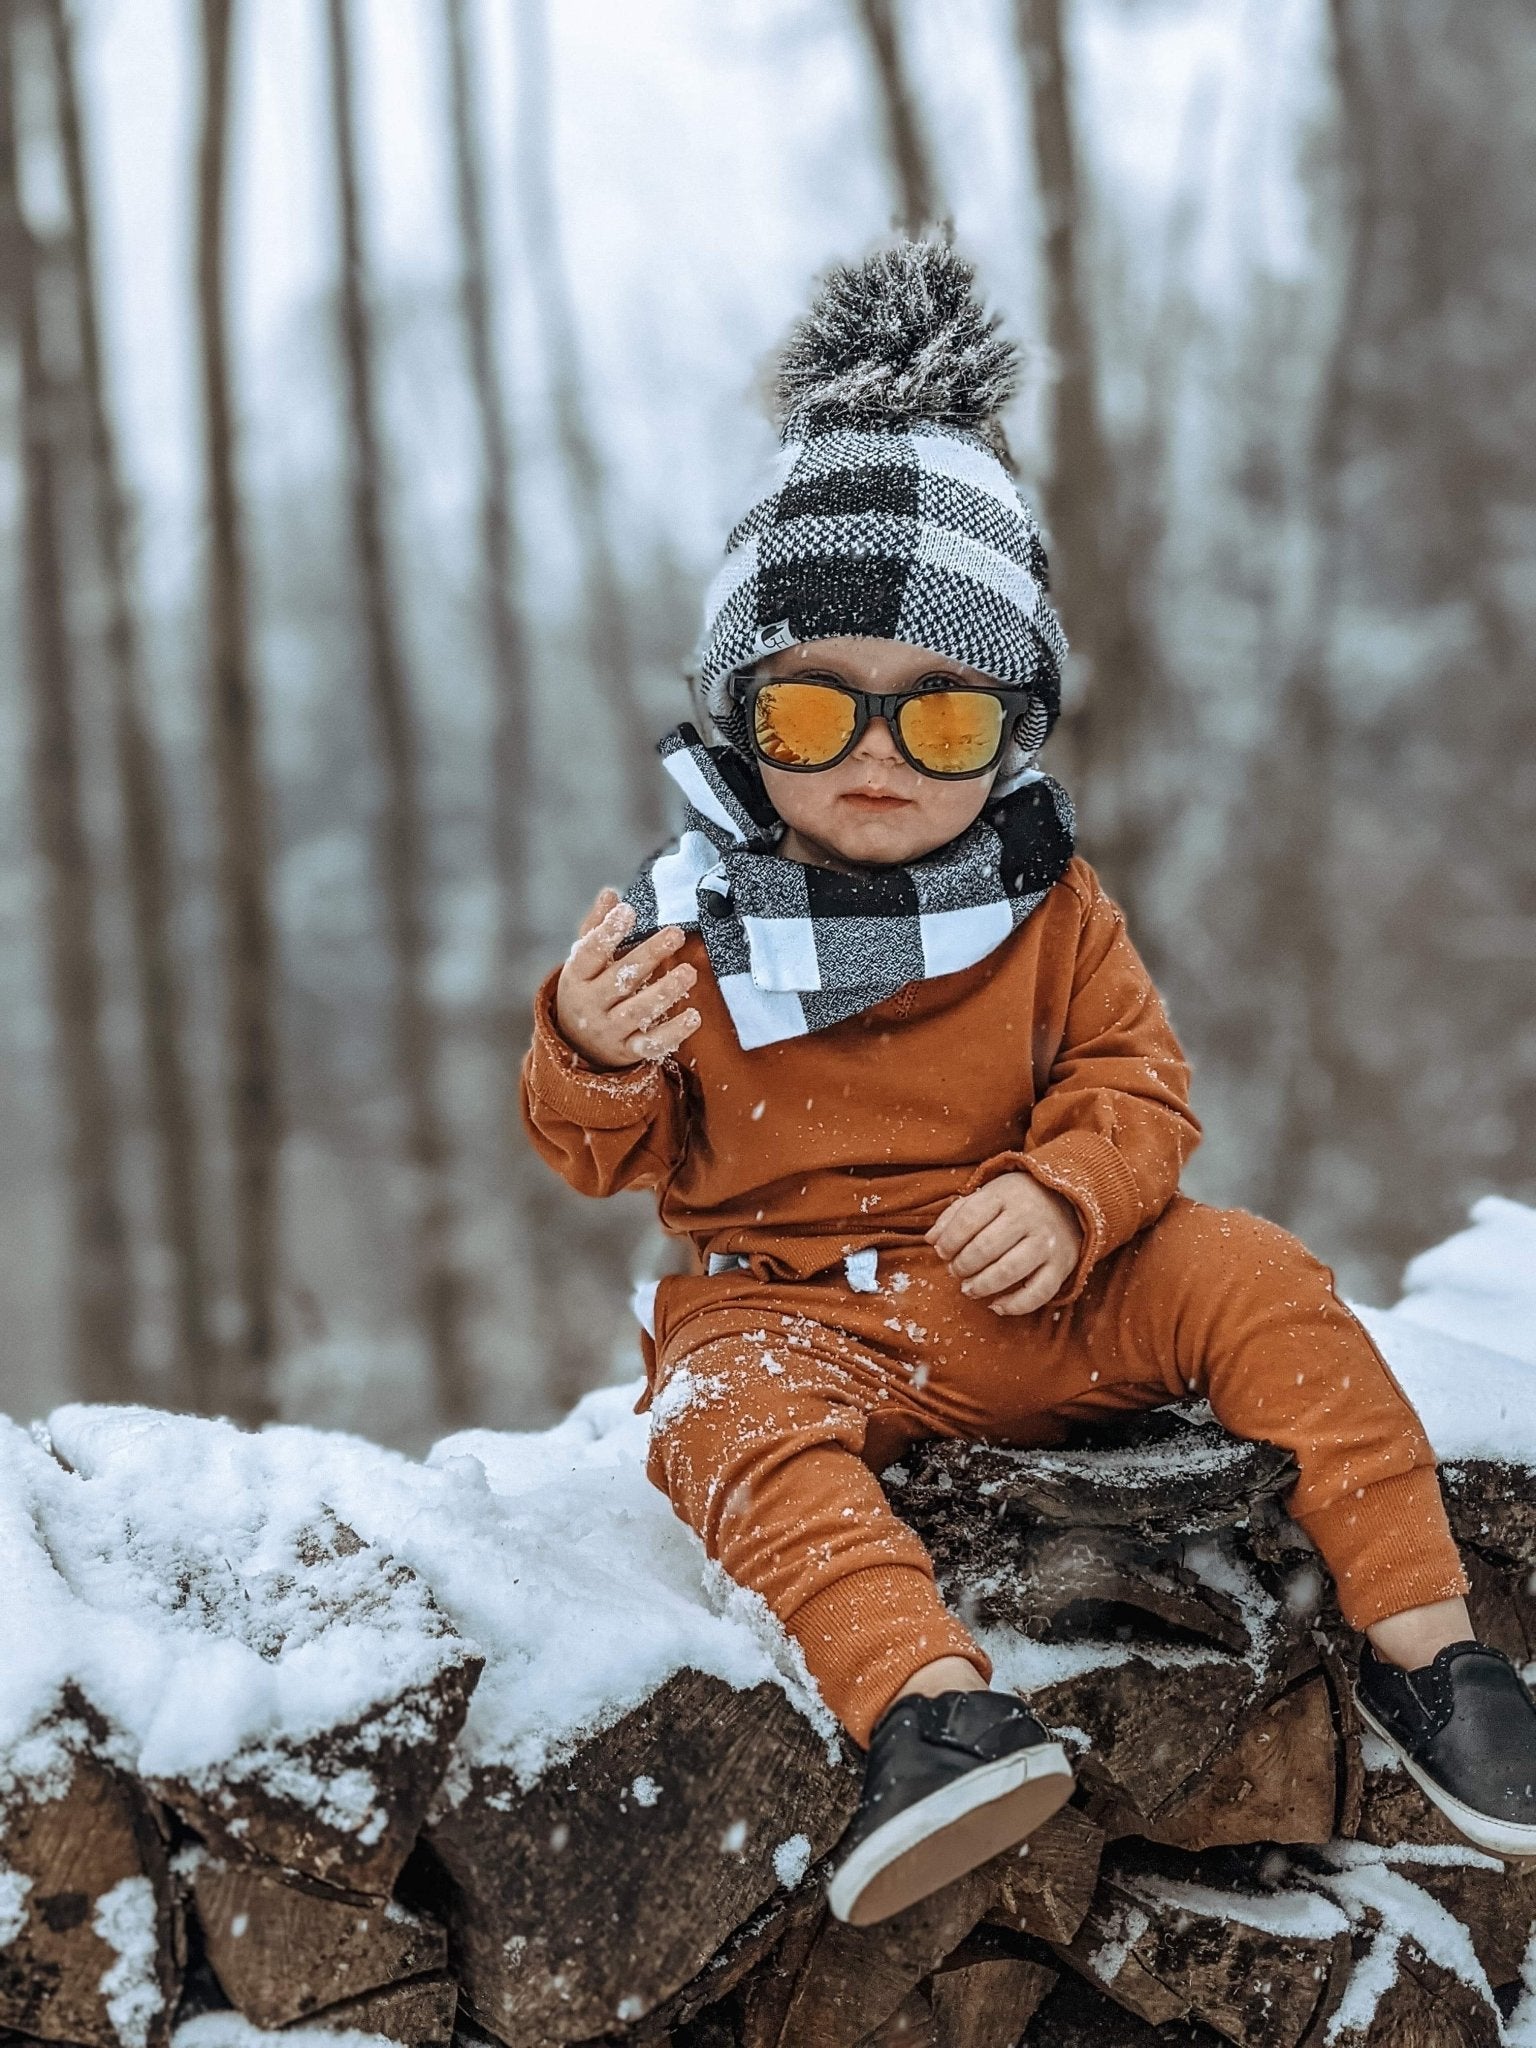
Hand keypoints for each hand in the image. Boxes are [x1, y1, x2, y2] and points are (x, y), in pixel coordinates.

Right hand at [555, 888, 702, 1069]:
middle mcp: (590, 1006)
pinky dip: (673, 1032)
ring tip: (689, 972)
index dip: (607, 932)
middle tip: (676, 934)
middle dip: (648, 956)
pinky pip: (651, 1044)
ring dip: (664, 992)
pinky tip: (693, 1016)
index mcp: (577, 978)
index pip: (589, 953)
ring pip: (637, 1012)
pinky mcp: (628, 1051)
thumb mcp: (584, 963)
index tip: (628, 911)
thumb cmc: (587, 991)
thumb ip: (597, 928)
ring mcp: (609, 1030)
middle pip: (619, 980)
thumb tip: (611, 893)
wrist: (576, 1047)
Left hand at [925, 1172, 1083, 1314]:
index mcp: (1005, 1194)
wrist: (1071, 1200)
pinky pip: (1038, 1292)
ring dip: (982, 1285)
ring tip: (969, 1288)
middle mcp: (1029, 1217)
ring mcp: (1047, 1242)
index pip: (969, 1219)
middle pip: (986, 1247)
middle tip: (955, 1271)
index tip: (942, 1251)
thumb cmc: (1018, 1200)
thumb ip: (957, 1214)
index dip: (949, 1240)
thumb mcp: (988, 1195)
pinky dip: (1015, 1305)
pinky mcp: (1062, 1265)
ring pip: (1009, 1271)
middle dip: (963, 1265)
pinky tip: (996, 1305)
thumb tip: (931, 1239)